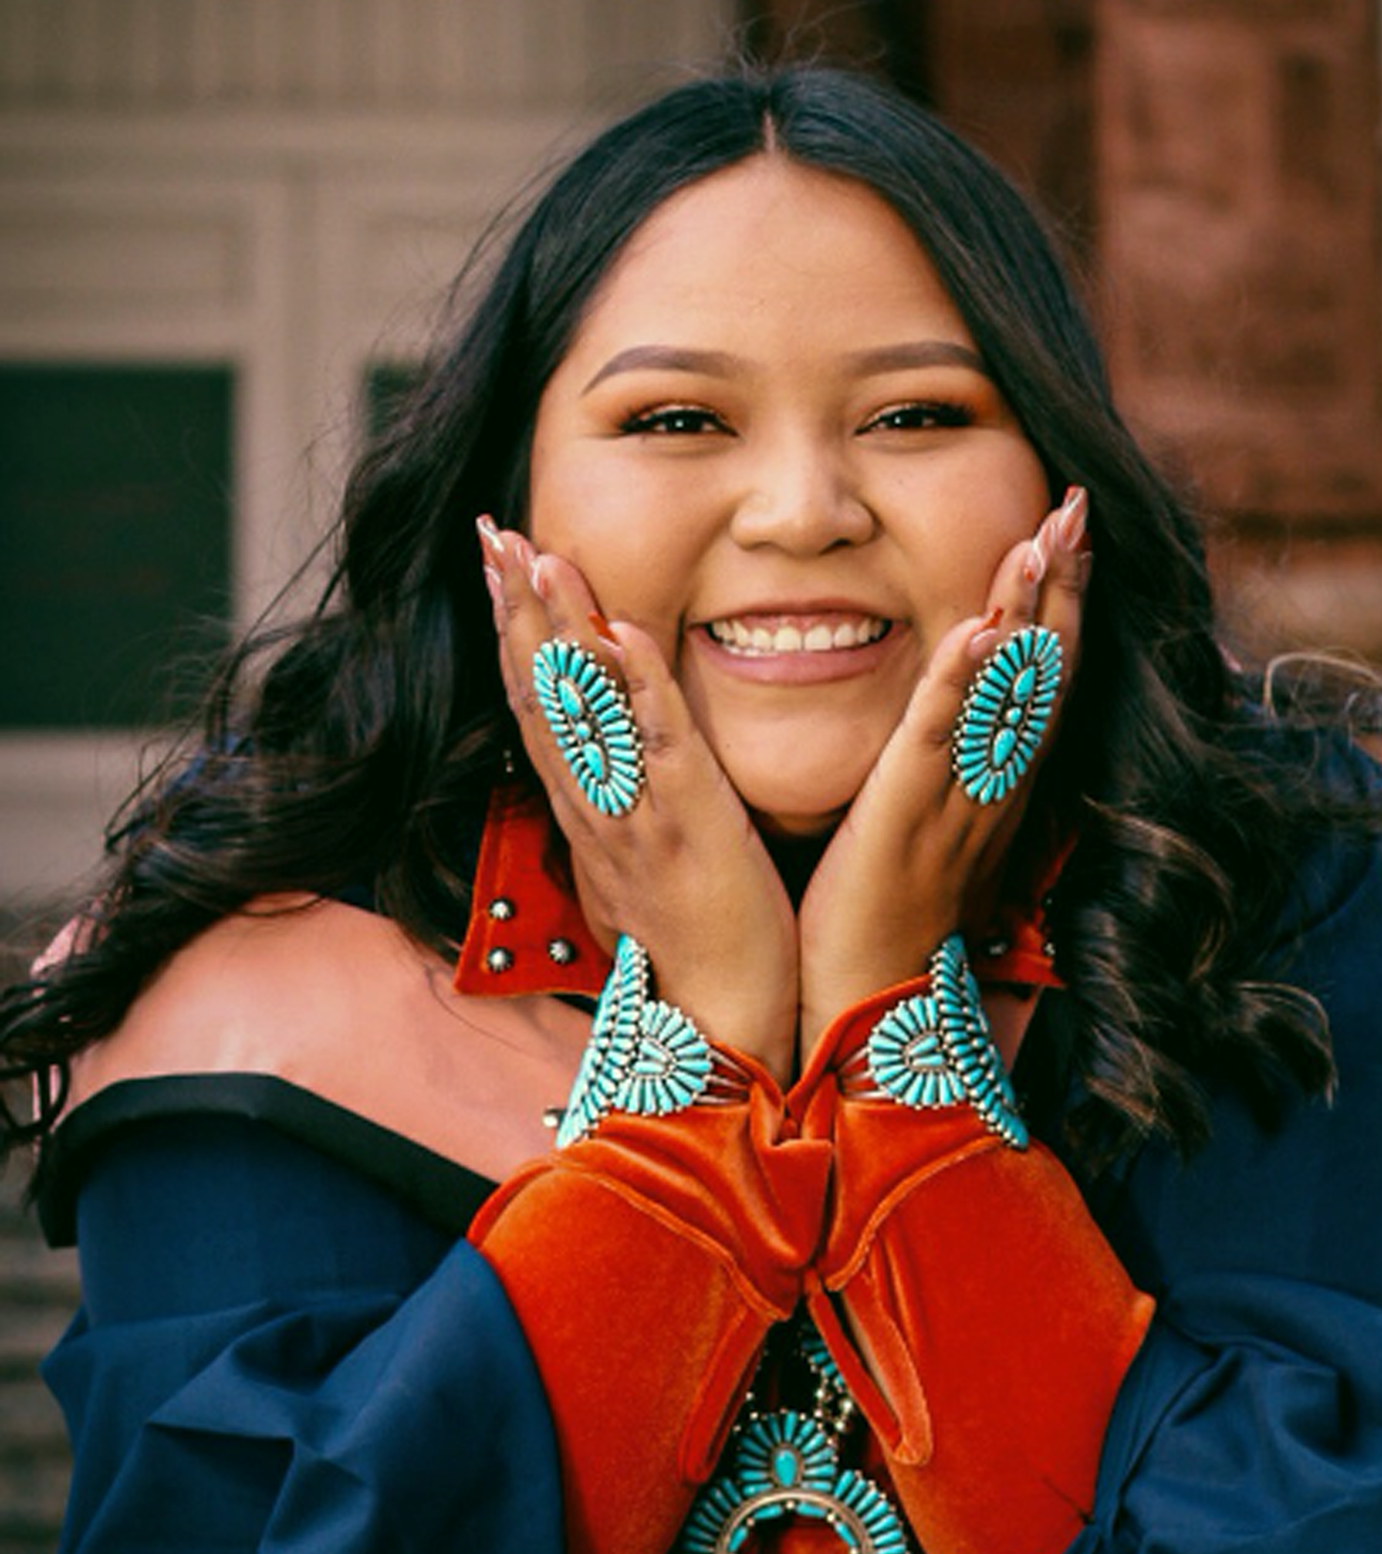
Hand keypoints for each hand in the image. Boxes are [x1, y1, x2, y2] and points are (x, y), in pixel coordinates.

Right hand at [480, 521, 798, 1078]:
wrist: (719, 1022)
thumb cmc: (691, 940)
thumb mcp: (635, 860)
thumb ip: (616, 800)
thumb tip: (601, 753)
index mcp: (586, 809)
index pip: (535, 704)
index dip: (511, 629)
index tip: (494, 560)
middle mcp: (595, 805)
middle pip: (539, 692)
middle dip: (513, 607)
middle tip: (489, 530)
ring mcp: (636, 814)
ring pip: (583, 709)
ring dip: (558, 628)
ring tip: (538, 555)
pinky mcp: (690, 827)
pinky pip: (660, 744)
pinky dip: (642, 684)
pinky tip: (626, 630)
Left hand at [795, 487, 1089, 1055]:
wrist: (873, 1000)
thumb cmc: (889, 906)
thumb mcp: (932, 815)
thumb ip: (948, 755)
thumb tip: (961, 695)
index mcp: (999, 777)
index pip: (1042, 672)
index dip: (1061, 596)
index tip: (1070, 521)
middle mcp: (995, 782)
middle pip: (1043, 668)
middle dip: (1063, 582)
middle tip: (1078, 500)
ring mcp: (959, 800)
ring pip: (1006, 695)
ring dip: (1028, 614)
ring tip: (1041, 538)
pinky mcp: (908, 820)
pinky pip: (939, 742)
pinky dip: (959, 685)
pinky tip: (976, 632)